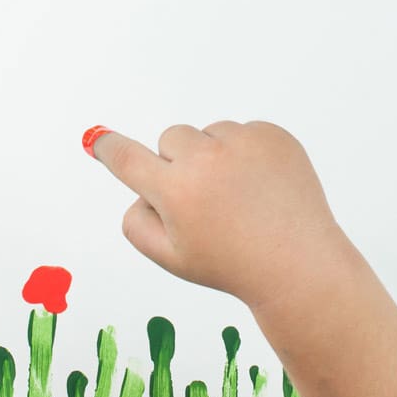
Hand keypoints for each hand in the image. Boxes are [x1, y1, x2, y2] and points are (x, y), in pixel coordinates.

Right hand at [86, 120, 351, 309]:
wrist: (299, 264)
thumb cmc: (232, 264)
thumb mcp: (171, 258)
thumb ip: (137, 223)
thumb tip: (137, 187)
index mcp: (176, 190)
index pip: (128, 159)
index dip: (108, 147)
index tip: (98, 138)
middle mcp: (207, 158)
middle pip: (171, 138)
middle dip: (179, 162)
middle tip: (205, 201)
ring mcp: (244, 142)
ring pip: (209, 134)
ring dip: (216, 156)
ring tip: (241, 198)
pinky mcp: (273, 135)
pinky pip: (244, 133)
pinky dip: (248, 154)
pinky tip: (262, 188)